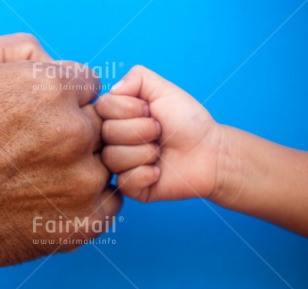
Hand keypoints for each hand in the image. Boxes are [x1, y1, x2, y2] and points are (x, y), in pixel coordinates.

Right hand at [96, 65, 222, 201]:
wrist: (209, 152)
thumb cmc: (187, 121)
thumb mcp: (164, 90)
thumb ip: (137, 77)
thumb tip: (113, 89)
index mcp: (117, 116)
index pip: (102, 108)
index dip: (128, 109)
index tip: (150, 111)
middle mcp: (112, 140)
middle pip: (106, 133)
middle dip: (141, 130)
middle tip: (160, 132)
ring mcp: (119, 165)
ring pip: (113, 158)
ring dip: (145, 153)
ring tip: (160, 152)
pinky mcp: (129, 187)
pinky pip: (124, 181)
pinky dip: (146, 174)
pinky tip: (159, 170)